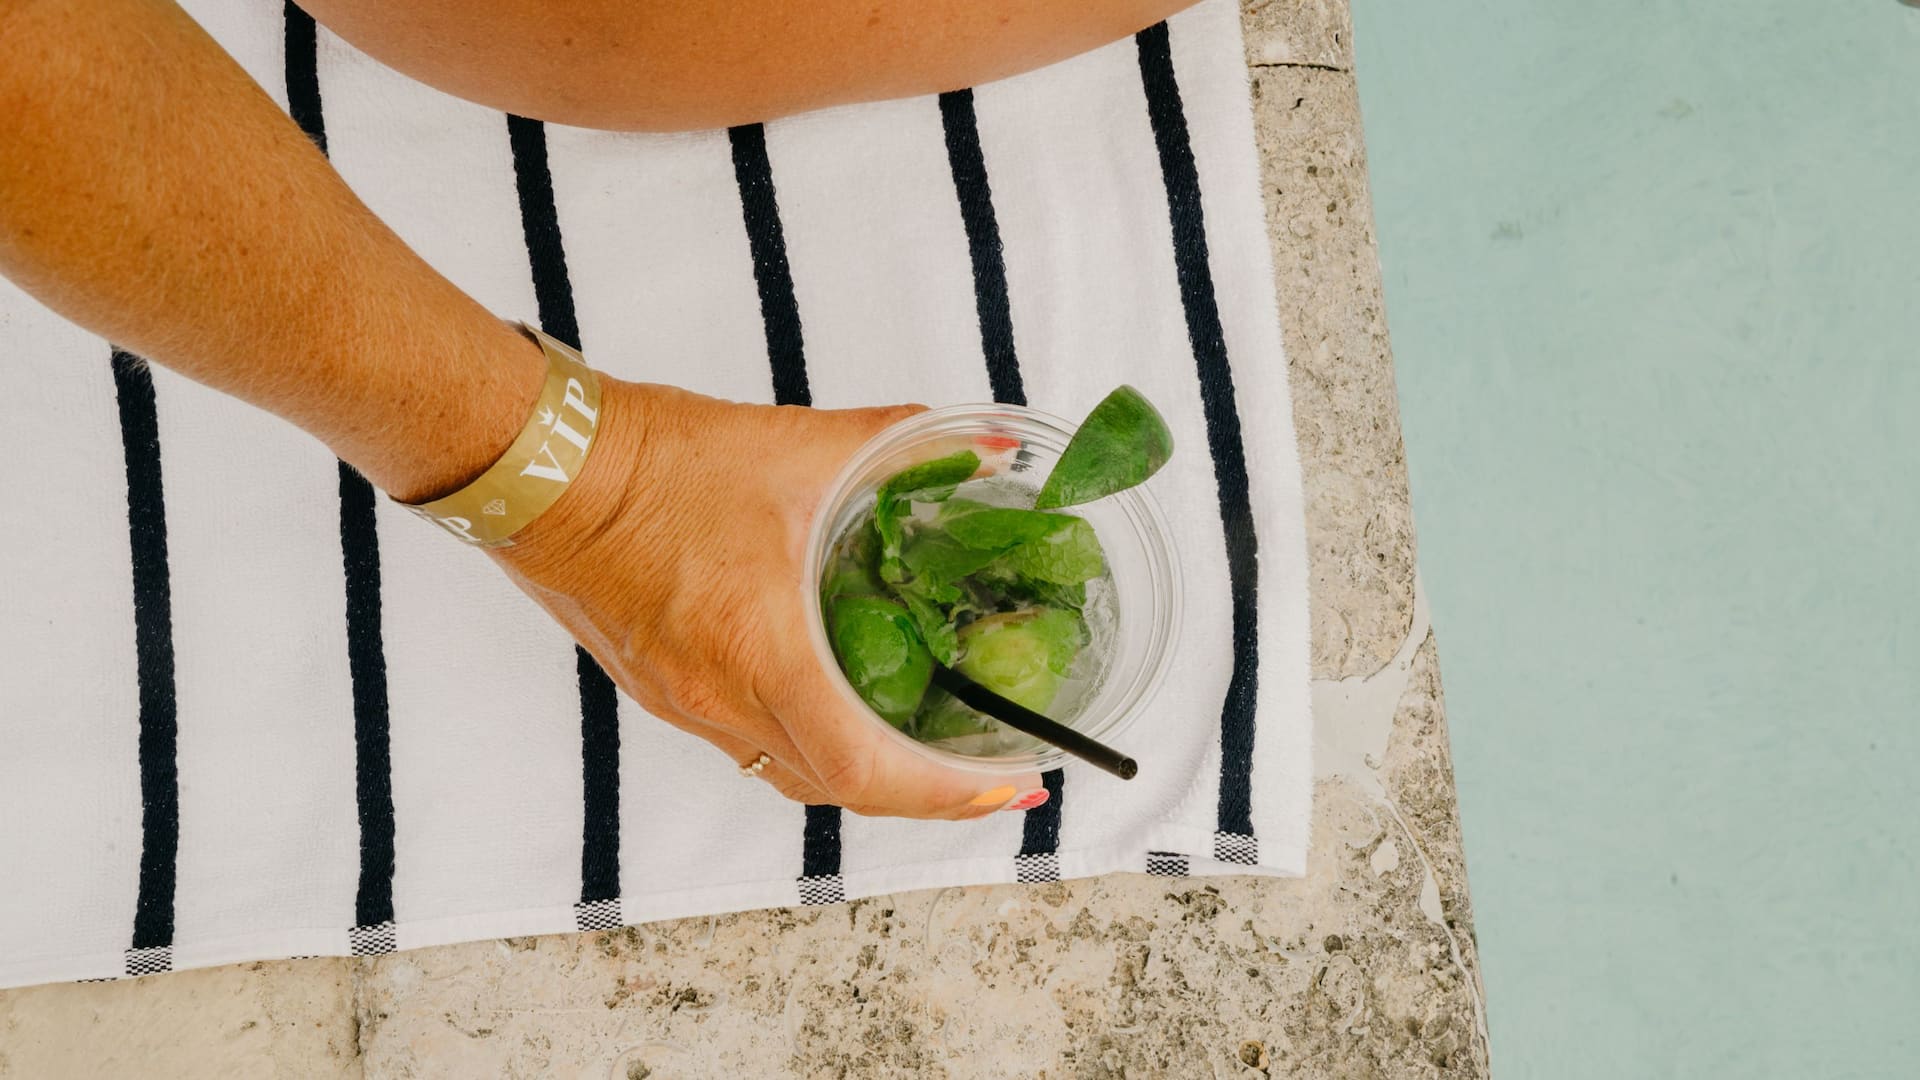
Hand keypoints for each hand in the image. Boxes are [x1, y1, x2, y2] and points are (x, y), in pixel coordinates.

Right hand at [492, 378, 1042, 818]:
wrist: (544, 468)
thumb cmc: (657, 463)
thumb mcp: (798, 445)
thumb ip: (900, 446)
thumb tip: (988, 444)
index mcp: (760, 654)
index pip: (864, 771)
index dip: (944, 795)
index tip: (1003, 784)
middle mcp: (720, 700)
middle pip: (835, 788)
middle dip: (921, 794)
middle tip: (982, 771)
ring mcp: (684, 704)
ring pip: (788, 772)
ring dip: (860, 772)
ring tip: (920, 746)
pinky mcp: (660, 689)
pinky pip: (747, 741)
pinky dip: (804, 738)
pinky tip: (835, 699)